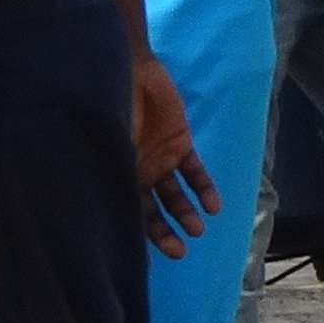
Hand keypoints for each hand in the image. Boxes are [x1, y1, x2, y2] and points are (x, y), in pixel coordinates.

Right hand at [127, 55, 217, 258]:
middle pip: (152, 211)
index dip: (138, 235)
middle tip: (180, 251)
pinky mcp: (179, 143)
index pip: (127, 212)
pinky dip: (204, 189)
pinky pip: (194, 172)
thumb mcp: (110, 144)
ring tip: (197, 229)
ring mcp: (160, 158)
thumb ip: (115, 174)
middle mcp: (138, 171)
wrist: (130, 68)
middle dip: (165, 232)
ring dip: (186, 213)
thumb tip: (112, 211)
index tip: (150, 253)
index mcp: (116, 173)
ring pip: (175, 195)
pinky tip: (213, 206)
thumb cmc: (112, 107)